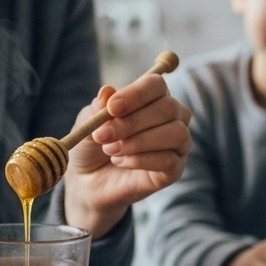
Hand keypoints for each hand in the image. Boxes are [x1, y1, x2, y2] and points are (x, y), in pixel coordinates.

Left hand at [63, 74, 191, 237]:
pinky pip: (169, 160)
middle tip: (103, 135)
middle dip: (132, 122)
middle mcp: (171, 117)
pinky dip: (141, 160)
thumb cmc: (92, 145)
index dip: (136, 94)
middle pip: (168, 107)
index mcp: (152, 98)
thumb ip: (99, 107)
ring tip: (111, 150)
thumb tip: (107, 91)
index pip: (156, 84)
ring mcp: (177, 144)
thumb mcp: (89, 123)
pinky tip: (121, 162)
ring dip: (139, 142)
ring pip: (176, 133)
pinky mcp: (175, 169)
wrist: (88, 181)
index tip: (111, 108)